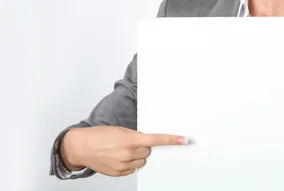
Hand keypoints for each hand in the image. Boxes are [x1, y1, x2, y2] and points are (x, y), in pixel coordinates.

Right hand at [61, 125, 187, 176]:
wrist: (80, 146)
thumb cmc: (99, 135)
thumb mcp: (120, 131)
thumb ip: (135, 136)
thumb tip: (147, 143)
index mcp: (130, 139)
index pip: (156, 139)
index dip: (171, 139)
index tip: (184, 140)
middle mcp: (128, 153)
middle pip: (148, 151)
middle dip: (142, 147)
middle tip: (128, 143)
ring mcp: (123, 165)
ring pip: (141, 161)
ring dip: (136, 156)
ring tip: (120, 150)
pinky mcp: (119, 173)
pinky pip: (133, 169)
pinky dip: (129, 164)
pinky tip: (117, 158)